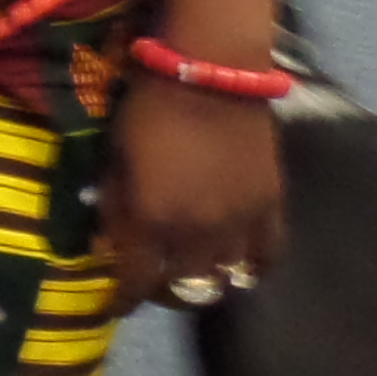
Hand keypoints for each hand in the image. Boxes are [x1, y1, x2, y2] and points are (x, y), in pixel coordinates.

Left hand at [95, 81, 283, 318]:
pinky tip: (240, 263)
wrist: (210, 70)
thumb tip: (106, 245)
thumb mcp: (115, 156)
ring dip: (204, 278)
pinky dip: (252, 266)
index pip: (136, 283)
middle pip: (182, 288)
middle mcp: (197, 234)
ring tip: (193, 267)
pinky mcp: (270, 206)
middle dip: (162, 290)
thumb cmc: (151, 107)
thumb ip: (112, 205)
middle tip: (153, 277)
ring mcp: (238, 223)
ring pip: (224, 278)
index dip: (122, 301)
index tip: (115, 304)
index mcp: (153, 221)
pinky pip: (267, 255)